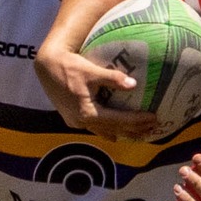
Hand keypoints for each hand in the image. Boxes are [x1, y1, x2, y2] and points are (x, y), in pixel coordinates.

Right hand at [33, 46, 159, 140]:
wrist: (46, 66)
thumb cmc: (69, 66)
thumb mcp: (91, 71)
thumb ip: (112, 79)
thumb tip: (133, 84)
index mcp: (87, 112)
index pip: (119, 120)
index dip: (137, 121)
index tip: (153, 118)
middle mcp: (81, 122)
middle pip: (113, 130)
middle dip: (134, 130)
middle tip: (153, 129)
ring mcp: (75, 122)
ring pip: (103, 132)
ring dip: (122, 133)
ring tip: (139, 134)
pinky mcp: (72, 119)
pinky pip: (94, 128)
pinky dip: (108, 130)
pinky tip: (116, 131)